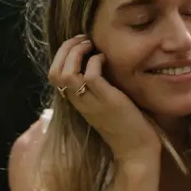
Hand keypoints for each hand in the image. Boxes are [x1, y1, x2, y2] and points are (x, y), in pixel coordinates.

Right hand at [49, 35, 161, 164]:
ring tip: (90, 44)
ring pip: (67, 74)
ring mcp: (92, 103)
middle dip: (65, 49)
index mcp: (77, 103)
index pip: (53, 76)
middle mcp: (80, 103)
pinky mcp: (108, 102)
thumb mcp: (105, 105)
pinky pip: (91, 77)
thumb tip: (97, 64)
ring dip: (76, 53)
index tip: (77, 45)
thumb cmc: (126, 127)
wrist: (137, 152)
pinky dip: (95, 62)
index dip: (61, 56)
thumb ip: (97, 89)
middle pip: (54, 73)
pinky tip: (105, 59)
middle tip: (83, 39)